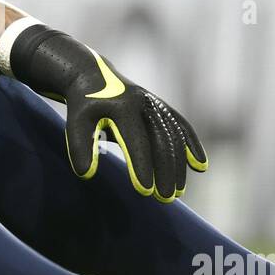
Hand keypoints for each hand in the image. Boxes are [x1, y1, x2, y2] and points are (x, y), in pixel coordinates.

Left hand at [5, 24, 206, 202]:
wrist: (92, 75)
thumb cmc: (82, 106)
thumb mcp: (74, 123)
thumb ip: (79, 147)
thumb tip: (87, 174)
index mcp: (122, 107)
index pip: (136, 140)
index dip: (142, 166)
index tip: (145, 191)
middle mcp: (142, 102)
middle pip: (160, 140)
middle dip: (165, 171)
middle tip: (165, 198)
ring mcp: (154, 102)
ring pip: (174, 135)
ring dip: (179, 164)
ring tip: (178, 191)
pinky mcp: (161, 106)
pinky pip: (181, 125)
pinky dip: (191, 145)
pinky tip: (200, 166)